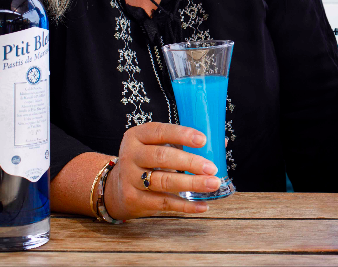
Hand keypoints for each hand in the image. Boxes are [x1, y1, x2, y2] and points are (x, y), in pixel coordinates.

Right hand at [104, 122, 221, 219]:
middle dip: (190, 163)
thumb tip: (221, 142)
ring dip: (191, 183)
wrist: (116, 188)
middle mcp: (131, 156)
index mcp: (138, 136)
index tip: (203, 140)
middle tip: (212, 168)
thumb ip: (185, 143)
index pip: (161, 132)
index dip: (182, 135)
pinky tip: (202, 205)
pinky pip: (163, 203)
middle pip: (162, 158)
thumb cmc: (147, 161)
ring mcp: (130, 179)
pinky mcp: (134, 200)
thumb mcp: (158, 146)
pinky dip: (185, 205)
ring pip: (163, 181)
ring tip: (213, 184)